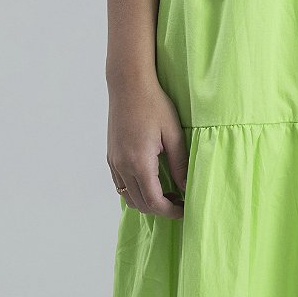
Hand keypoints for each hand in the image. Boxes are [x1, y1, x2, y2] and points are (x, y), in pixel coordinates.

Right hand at [107, 74, 188, 218]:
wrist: (128, 85)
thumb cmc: (154, 104)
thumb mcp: (174, 134)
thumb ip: (180, 164)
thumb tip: (186, 188)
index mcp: (140, 162)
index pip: (154, 202)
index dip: (171, 211)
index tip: (185, 209)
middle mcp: (123, 166)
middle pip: (140, 204)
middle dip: (161, 209)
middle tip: (180, 201)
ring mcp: (114, 162)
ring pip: (128, 197)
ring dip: (147, 201)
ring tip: (167, 192)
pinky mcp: (111, 156)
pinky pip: (121, 184)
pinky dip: (135, 191)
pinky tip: (151, 181)